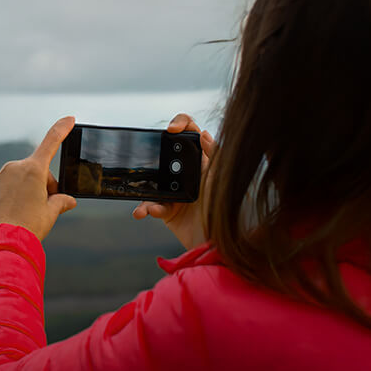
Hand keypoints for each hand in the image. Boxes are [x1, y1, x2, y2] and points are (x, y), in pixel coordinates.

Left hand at [0, 116, 78, 240]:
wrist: (0, 242)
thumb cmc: (27, 226)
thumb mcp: (50, 213)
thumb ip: (60, 202)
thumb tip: (67, 200)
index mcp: (33, 170)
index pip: (51, 142)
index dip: (62, 129)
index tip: (69, 119)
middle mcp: (16, 167)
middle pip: (39, 170)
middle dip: (45, 185)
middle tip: (45, 207)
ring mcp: (2, 175)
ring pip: (24, 178)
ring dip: (30, 189)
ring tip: (29, 213)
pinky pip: (11, 184)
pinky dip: (17, 193)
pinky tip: (17, 211)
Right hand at [132, 113, 215, 249]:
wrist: (217, 246)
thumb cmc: (225, 212)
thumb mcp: (222, 179)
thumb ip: (215, 155)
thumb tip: (203, 133)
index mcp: (203, 161)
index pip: (191, 132)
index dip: (180, 124)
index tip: (171, 130)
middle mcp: (188, 173)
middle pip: (166, 153)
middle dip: (154, 155)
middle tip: (149, 158)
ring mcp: (176, 191)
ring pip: (153, 180)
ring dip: (145, 189)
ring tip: (146, 201)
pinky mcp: (168, 210)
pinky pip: (152, 204)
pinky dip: (148, 207)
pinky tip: (149, 211)